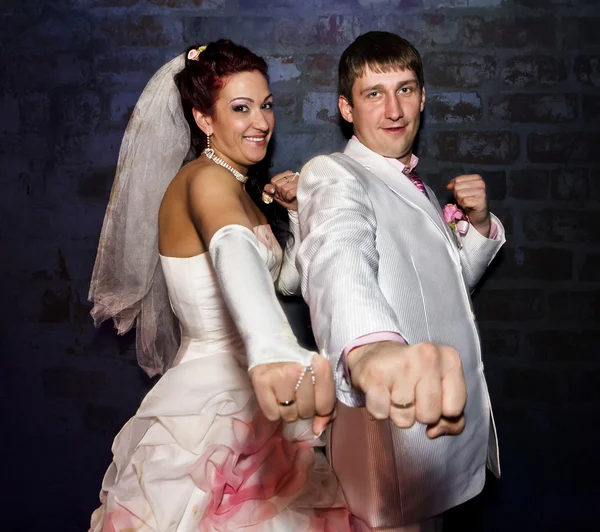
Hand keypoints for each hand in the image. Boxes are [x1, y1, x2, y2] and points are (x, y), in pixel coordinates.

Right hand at [249, 353, 335, 435]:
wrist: (272, 348)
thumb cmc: (300, 367)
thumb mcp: (318, 380)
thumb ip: (327, 406)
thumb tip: (318, 429)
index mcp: (320, 366)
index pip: (325, 405)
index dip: (321, 412)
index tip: (315, 405)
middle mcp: (300, 369)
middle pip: (307, 412)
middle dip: (303, 410)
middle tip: (296, 396)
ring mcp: (280, 375)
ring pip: (289, 416)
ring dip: (287, 412)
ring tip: (285, 396)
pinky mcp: (261, 381)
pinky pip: (272, 414)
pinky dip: (273, 411)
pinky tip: (273, 396)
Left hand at [262, 170, 298, 210]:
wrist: (298, 207)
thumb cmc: (288, 199)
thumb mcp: (276, 193)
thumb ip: (270, 189)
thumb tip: (267, 188)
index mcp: (287, 174)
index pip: (273, 180)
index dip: (274, 189)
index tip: (279, 192)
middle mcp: (293, 175)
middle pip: (278, 184)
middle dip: (280, 193)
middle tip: (285, 195)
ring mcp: (298, 181)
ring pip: (284, 189)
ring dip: (284, 196)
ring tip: (288, 197)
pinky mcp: (302, 188)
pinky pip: (290, 193)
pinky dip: (289, 198)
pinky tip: (292, 198)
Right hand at [347, 341, 466, 438]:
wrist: (376, 355)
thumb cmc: (414, 377)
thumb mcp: (443, 391)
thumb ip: (453, 420)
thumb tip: (433, 432)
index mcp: (449, 359)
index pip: (454, 409)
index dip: (441, 412)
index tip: (430, 396)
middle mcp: (427, 356)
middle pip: (430, 416)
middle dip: (419, 413)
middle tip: (411, 394)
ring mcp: (401, 364)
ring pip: (405, 419)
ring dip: (398, 413)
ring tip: (395, 392)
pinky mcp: (376, 374)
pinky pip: (382, 414)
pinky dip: (380, 410)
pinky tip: (381, 393)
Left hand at [447, 174, 489, 236]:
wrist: (479, 215)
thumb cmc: (470, 201)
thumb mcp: (462, 190)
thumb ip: (455, 184)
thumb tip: (448, 186)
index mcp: (477, 178)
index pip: (458, 179)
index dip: (456, 187)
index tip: (463, 193)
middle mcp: (481, 183)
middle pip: (457, 186)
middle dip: (458, 195)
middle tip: (465, 199)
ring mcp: (482, 192)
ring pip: (459, 194)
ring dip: (460, 200)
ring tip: (467, 203)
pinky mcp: (480, 201)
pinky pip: (464, 201)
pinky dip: (464, 205)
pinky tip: (469, 206)